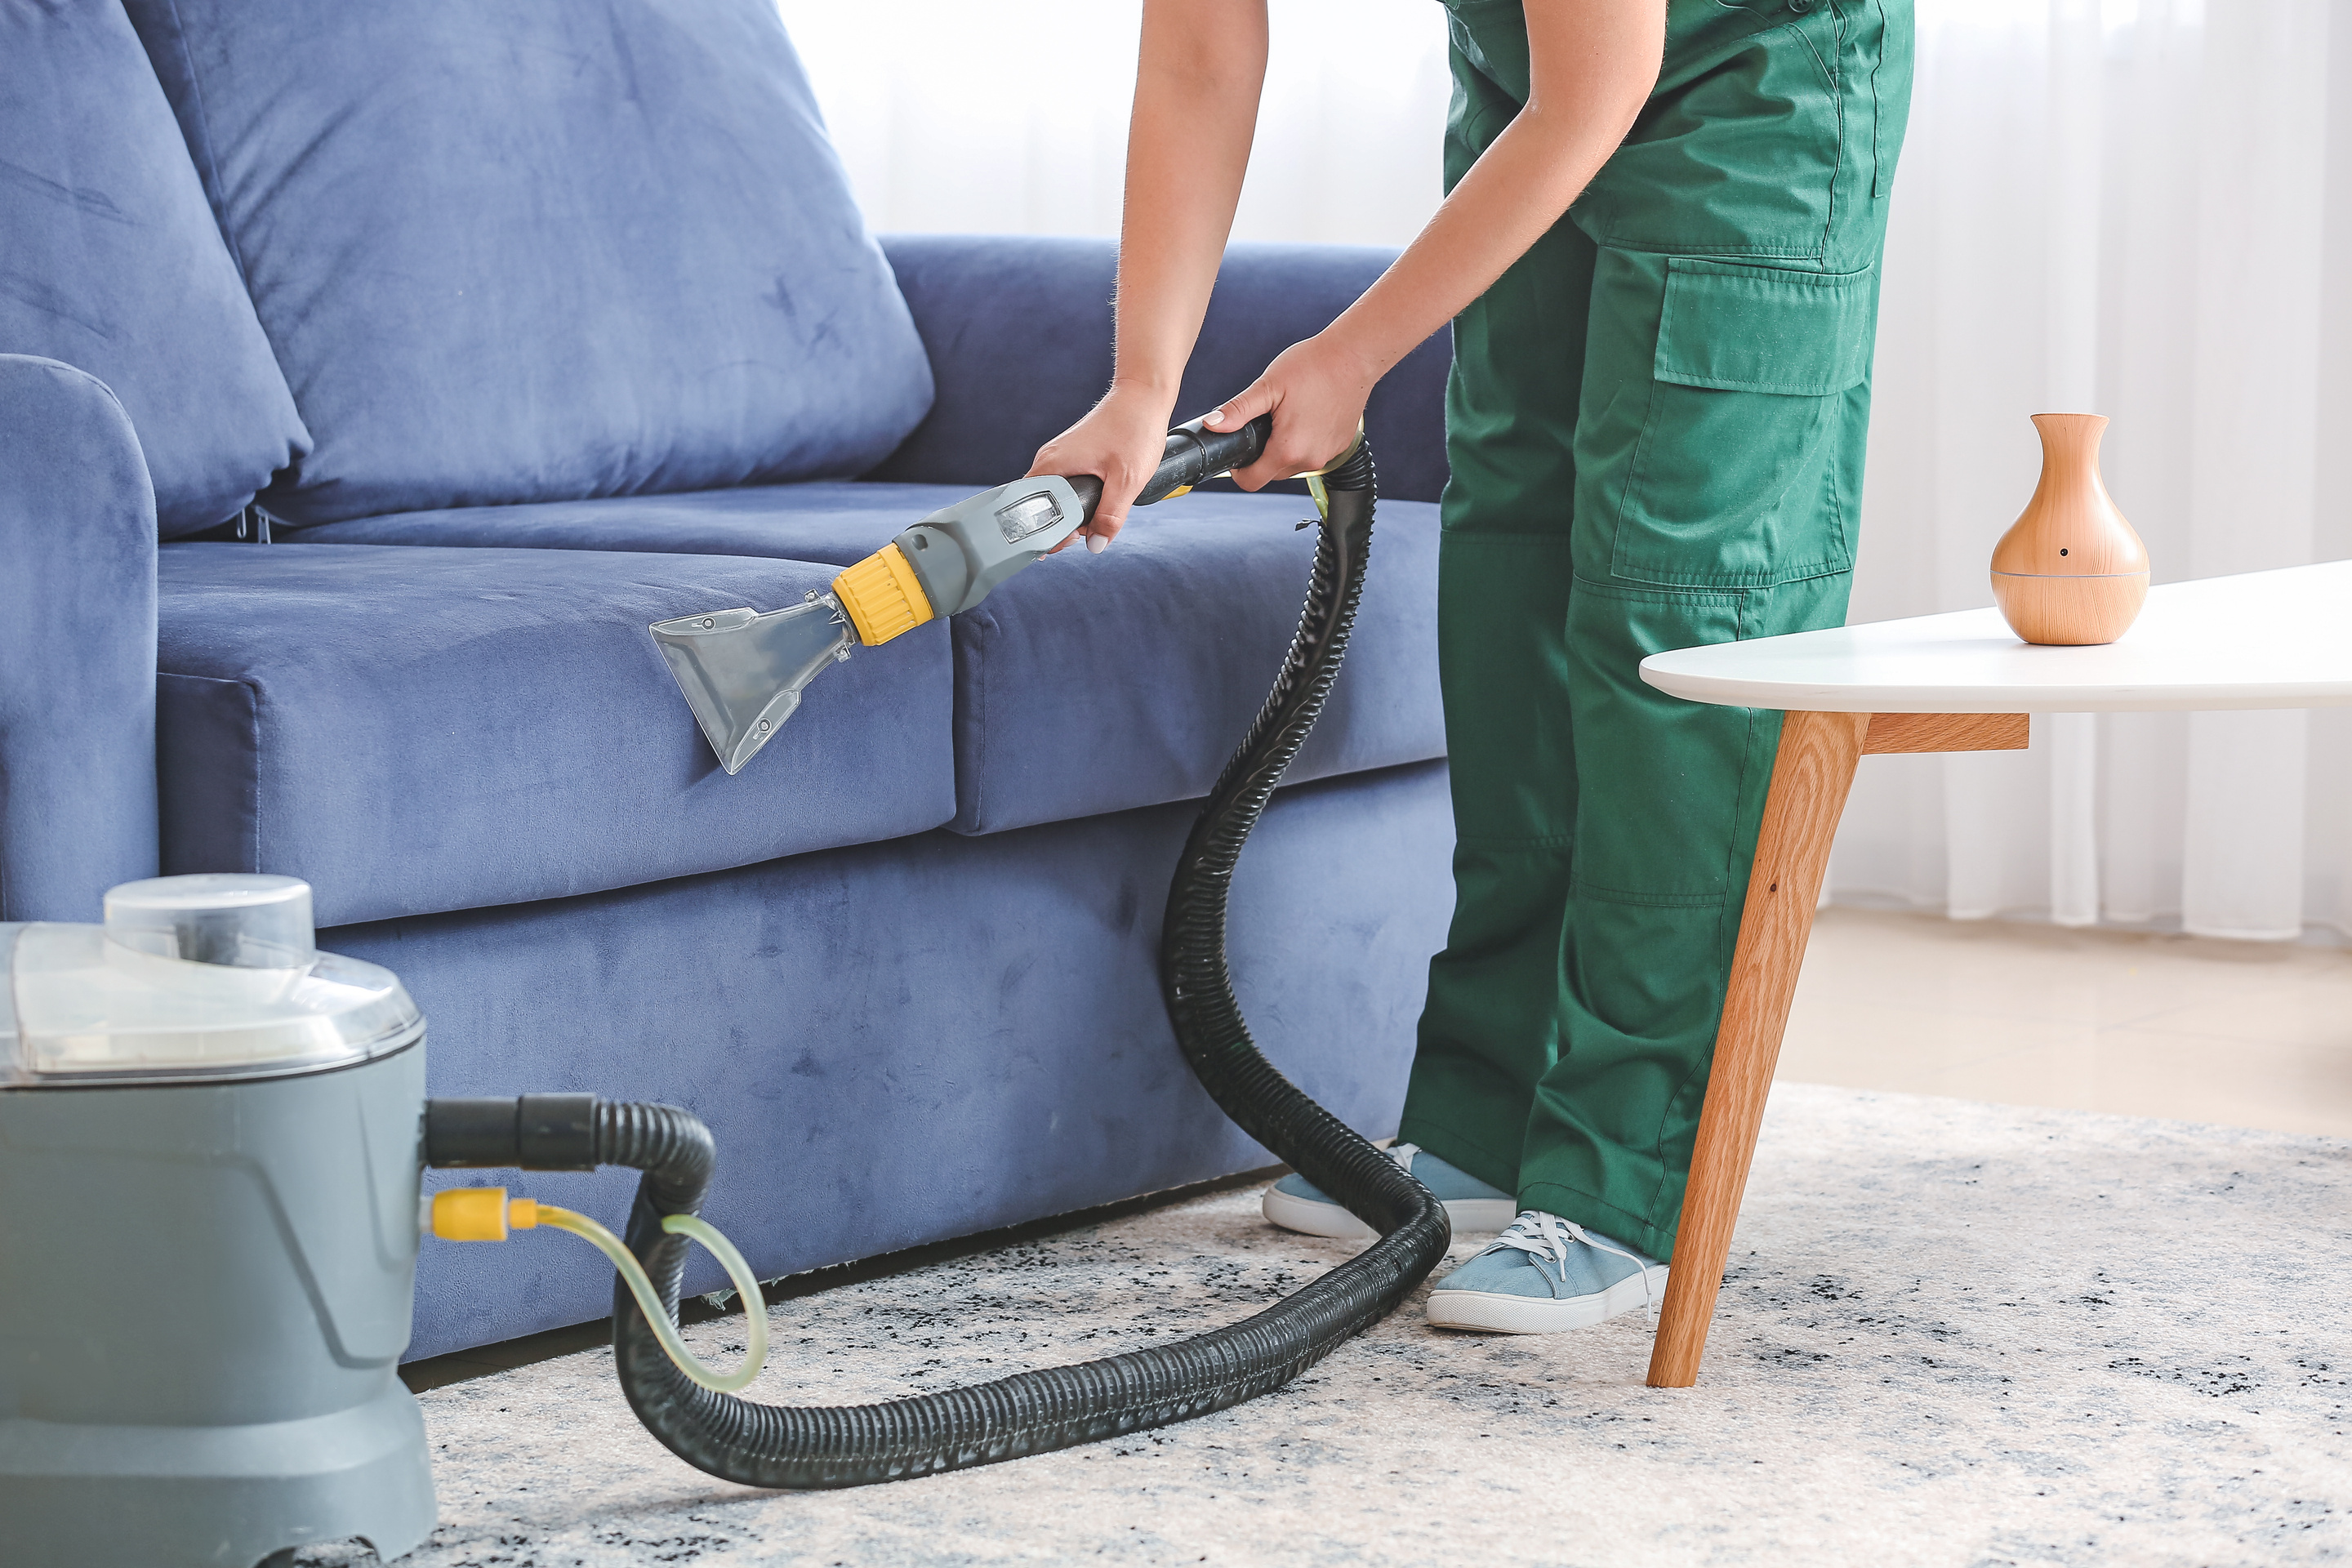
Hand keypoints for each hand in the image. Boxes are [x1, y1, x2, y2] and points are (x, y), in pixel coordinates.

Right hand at [1027, 384, 1176, 550]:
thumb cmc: (1134, 429)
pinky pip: (1065, 485)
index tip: (1068, 542)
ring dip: (1072, 512)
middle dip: (1061, 526)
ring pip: (1055, 497)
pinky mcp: (1072, 454)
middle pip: (1041, 506)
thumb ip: (1110, 516)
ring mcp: (1059, 456)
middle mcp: (1048, 460)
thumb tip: (1097, 545)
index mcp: (1051, 466)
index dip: (1046, 533)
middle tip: (1087, 534)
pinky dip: (1077, 498)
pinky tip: (1097, 502)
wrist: (1142, 395)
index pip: (1028, 511)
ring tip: (1095, 519)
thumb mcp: (1126, 481)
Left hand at [1201, 332, 1375, 490]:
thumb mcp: (1268, 386)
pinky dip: (1305, 441)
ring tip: (1287, 415)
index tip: (1238, 453)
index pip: (1252, 482)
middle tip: (1264, 422)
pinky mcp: (1341, 446)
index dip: (1239, 471)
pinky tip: (1307, 415)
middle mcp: (1310, 459)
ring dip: (1284, 448)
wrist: (1355, 356)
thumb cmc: (1313, 366)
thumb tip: (1212, 424)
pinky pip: (1314, 453)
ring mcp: (1328, 454)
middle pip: (1272, 473)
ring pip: (1293, 464)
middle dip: (1262, 454)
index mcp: (1288, 449)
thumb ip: (1238, 410)